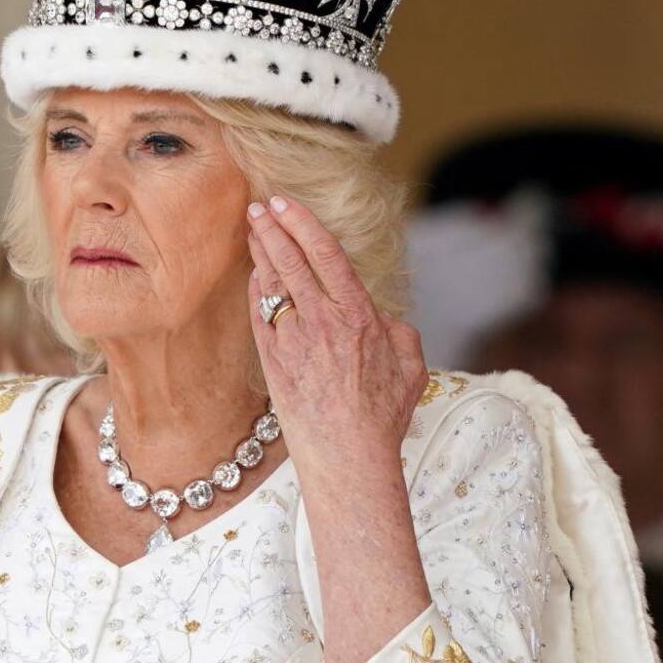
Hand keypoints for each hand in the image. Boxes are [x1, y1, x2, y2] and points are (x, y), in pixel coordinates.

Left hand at [246, 195, 427, 479]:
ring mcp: (293, 340)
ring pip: (272, 283)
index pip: (327, 254)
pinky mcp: (273, 360)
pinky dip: (255, 290)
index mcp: (358, 315)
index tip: (286, 203)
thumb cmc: (382, 417)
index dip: (303, 223)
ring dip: (260, 252)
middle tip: (258, 206)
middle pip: (291, 260)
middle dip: (272, 228)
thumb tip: (382, 317)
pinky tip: (253, 274)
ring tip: (251, 229)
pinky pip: (259, 314)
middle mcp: (323, 321)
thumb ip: (398, 331)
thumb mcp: (410, 366)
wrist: (347, 459)